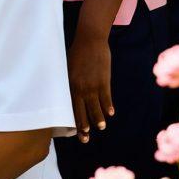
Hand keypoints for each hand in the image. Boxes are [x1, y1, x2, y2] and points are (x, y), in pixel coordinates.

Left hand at [67, 27, 112, 142]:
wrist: (90, 39)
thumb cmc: (77, 52)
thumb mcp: (68, 67)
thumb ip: (69, 81)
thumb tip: (69, 92)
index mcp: (70, 84)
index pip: (71, 107)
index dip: (74, 121)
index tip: (76, 132)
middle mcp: (80, 87)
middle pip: (82, 111)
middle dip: (85, 126)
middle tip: (86, 138)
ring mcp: (93, 85)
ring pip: (95, 107)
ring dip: (98, 118)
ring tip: (101, 126)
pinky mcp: (104, 81)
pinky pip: (106, 97)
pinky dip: (108, 106)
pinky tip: (110, 112)